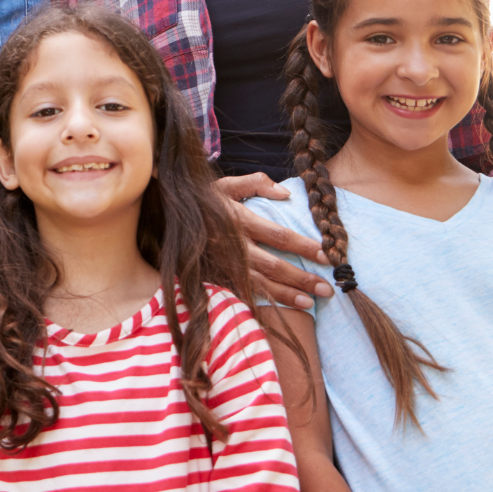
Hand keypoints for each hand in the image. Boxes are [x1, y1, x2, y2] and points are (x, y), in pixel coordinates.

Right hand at [214, 173, 334, 308]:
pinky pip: (241, 291)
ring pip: (259, 283)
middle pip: (273, 265)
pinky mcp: (214, 275)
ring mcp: (222, 263)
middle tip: (327, 288)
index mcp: (239, 219)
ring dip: (286, 294)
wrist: (165, 214)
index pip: (279, 235)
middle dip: (302, 277)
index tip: (326, 255)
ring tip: (310, 302)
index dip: (304, 246)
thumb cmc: (201, 198)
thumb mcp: (225, 184)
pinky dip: (262, 301)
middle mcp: (232, 244)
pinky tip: (278, 308)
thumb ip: (256, 183)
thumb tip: (286, 193)